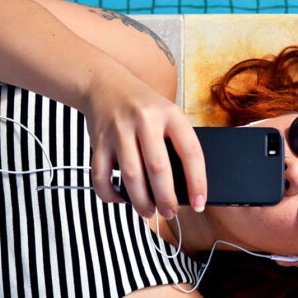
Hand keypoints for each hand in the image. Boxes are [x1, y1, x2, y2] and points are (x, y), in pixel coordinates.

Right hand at [84, 70, 206, 219]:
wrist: (104, 84)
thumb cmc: (144, 107)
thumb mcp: (167, 114)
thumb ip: (175, 143)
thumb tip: (183, 189)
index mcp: (170, 114)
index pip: (191, 152)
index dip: (198, 182)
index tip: (199, 203)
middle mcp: (145, 121)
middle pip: (158, 169)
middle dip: (166, 198)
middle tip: (170, 213)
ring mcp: (119, 131)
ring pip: (131, 176)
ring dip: (141, 201)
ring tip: (148, 212)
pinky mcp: (98, 142)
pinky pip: (101, 176)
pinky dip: (110, 194)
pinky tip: (120, 198)